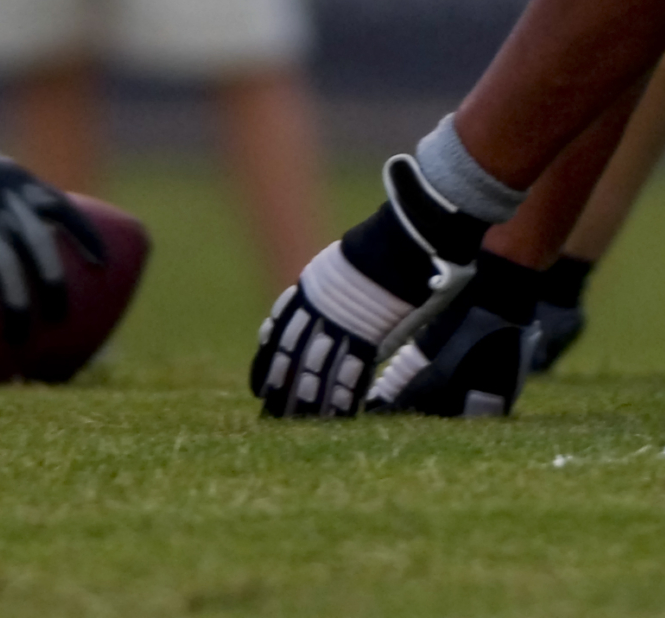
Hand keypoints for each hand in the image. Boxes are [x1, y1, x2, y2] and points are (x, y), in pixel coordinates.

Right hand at [0, 111, 103, 337]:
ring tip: (18, 337)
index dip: (85, 237)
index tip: (102, 265)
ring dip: (13, 304)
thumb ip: (19, 202)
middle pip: (37, 243)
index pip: (63, 208)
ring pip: (1, 264)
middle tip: (59, 317)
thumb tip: (40, 246)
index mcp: (19, 182)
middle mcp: (0, 195)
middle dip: (52, 283)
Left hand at [251, 155, 484, 418]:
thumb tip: (326, 298)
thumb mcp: (340, 262)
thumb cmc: (384, 245)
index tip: (259, 386)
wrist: (405, 237)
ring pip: (317, 372)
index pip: (280, 334)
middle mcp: (317, 311)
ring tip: (296, 427)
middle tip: (269, 418)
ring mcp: (341, 325)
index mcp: (309, 291)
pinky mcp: (369, 338)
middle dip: (282, 390)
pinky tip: (336, 418)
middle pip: (293, 358)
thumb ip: (329, 285)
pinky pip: (350, 375)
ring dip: (308, 403)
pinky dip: (344, 399)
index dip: (269, 362)